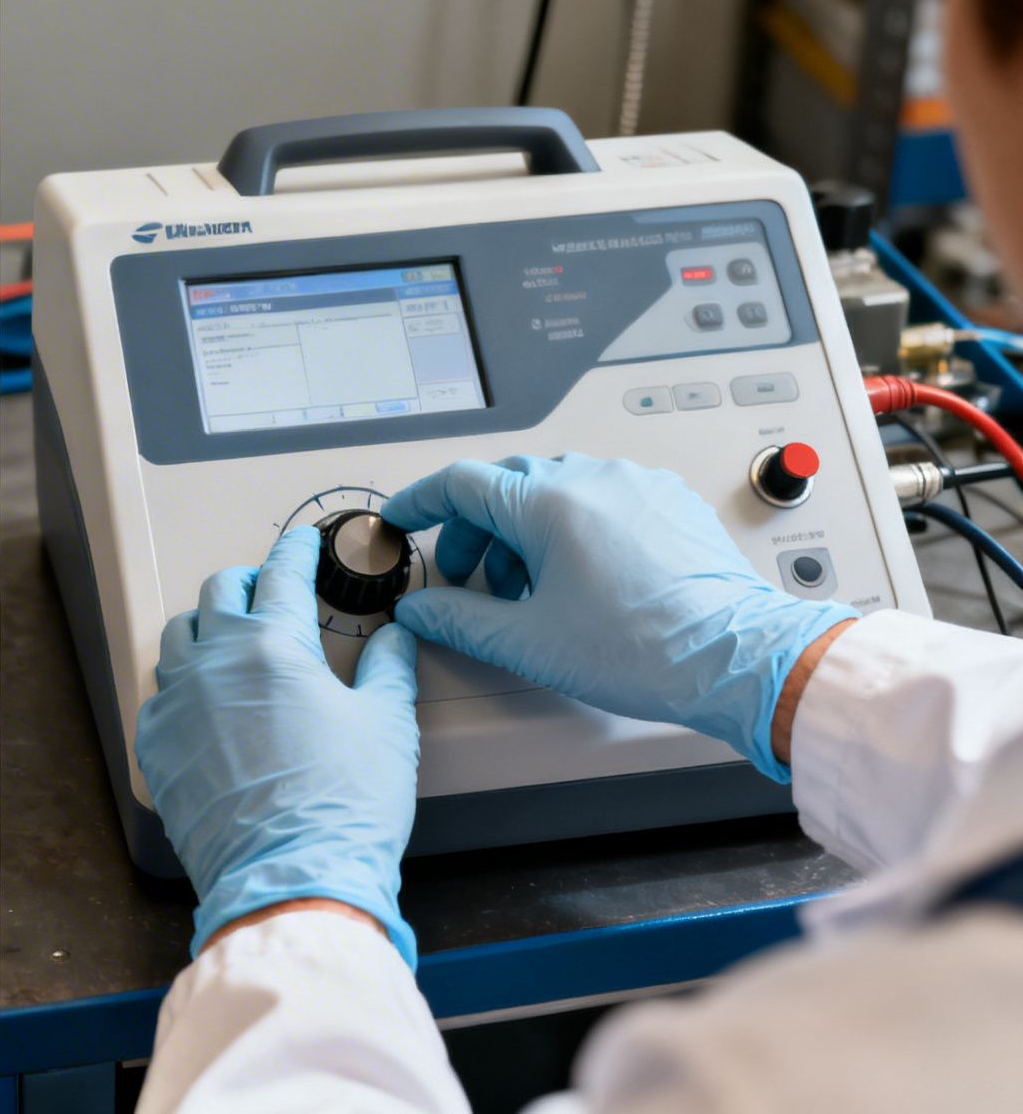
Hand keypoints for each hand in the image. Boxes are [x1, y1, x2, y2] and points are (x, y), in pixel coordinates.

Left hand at [137, 526, 421, 966]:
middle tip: (266, 588)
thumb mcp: (388, 725)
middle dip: (246, 581)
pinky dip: (183, 687)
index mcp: (273, 644)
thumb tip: (396, 635)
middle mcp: (214, 662)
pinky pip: (160, 696)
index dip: (295, 551)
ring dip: (206, 626)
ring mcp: (177, 704)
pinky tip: (203, 702)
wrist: (290, 876)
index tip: (300, 543)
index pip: (283, 574)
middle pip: (219, 592)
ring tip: (229, 637)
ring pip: (178, 637)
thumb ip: (389, 667)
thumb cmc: (343, 804)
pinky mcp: (156, 746)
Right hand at [380, 454, 855, 781]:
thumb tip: (418, 609)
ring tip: (531, 590)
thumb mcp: (529, 642)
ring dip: (524, 532)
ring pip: (554, 490)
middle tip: (468, 580)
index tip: (402, 519)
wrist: (736, 658)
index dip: (419, 502)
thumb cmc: (644, 649)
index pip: (459, 483)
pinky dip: (573, 528)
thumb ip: (458, 619)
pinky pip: (602, 498)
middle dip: (475, 530)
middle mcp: (592, 479)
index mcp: (548, 503)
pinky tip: (582, 578)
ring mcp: (636, 485)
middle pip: (505, 485)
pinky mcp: (669, 501)